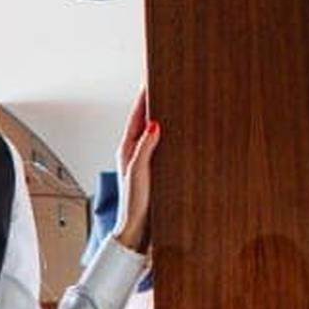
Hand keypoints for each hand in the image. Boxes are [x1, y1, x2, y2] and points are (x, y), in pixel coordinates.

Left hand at [113, 88, 160, 253]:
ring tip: (176, 100)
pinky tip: (181, 133)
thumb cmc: (135, 206)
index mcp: (127, 149)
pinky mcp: (155, 172)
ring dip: (164, 118)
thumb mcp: (139, 173)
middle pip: (146, 120)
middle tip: (167, 82)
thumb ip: (145, 148)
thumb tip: (154, 123)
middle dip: (155, 102)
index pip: (137, 115)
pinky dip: (170, 136)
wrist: (138, 232)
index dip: (144, 95)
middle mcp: (135, 153)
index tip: (151, 76)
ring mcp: (145, 162)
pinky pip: (163, 147)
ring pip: (155, 133)